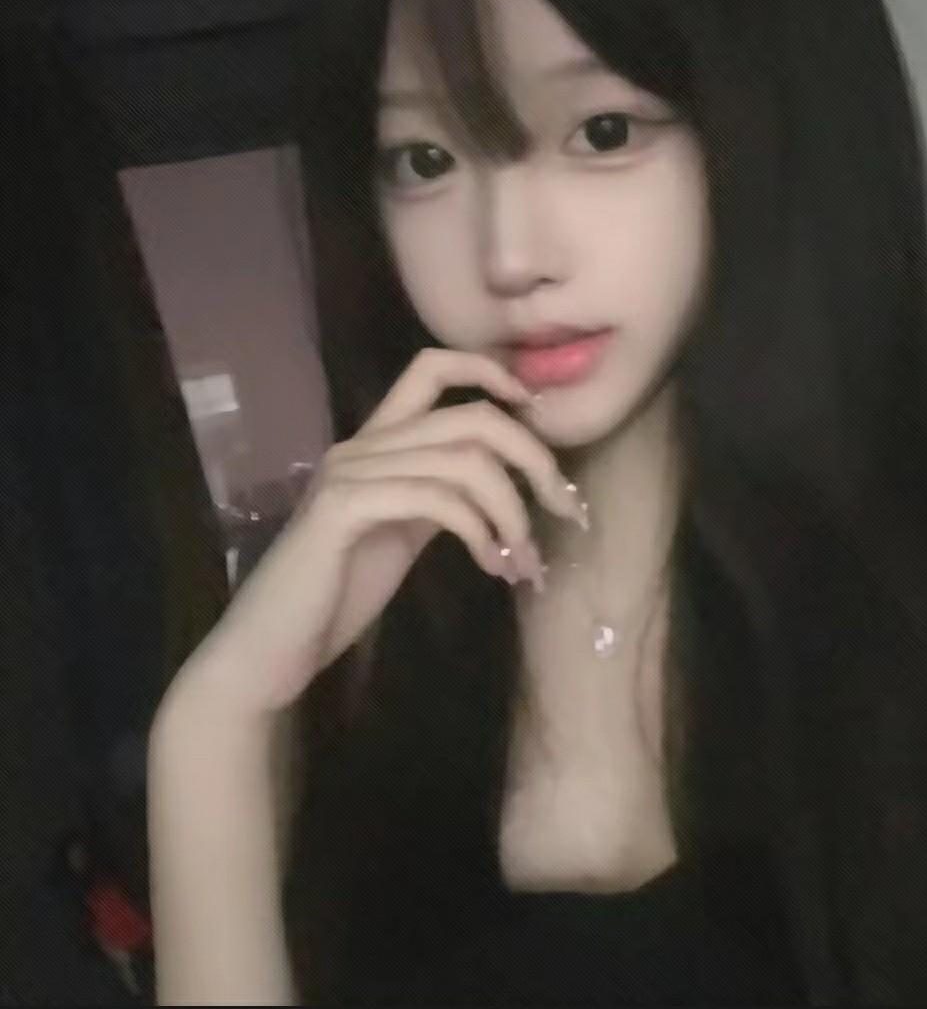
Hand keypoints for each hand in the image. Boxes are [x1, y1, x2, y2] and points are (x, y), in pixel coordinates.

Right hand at [170, 348, 588, 717]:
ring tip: (524, 560)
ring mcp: (350, 473)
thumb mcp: (399, 534)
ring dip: (513, 512)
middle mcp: (362, 445)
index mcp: (376, 443)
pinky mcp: (344, 509)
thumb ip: (439, 499)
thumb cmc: (334, 595)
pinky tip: (492, 565)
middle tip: (565, 508)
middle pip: (471, 415)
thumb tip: (503, 489)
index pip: (431, 368)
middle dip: (534, 458)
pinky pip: (437, 498)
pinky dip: (481, 531)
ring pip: (464, 460)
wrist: (271, 647)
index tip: (536, 412)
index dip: (490, 372)